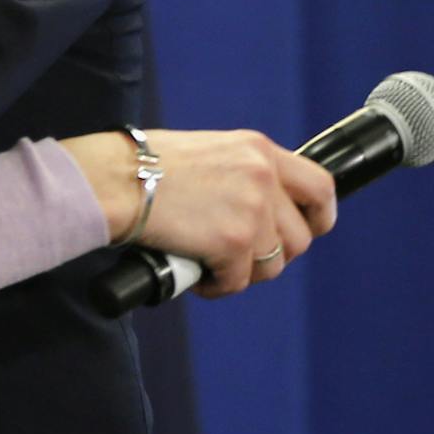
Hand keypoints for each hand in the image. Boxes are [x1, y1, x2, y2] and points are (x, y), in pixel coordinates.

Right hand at [62, 129, 336, 296]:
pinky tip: (195, 272)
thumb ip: (242, 173)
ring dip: (244, 271)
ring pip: (274, 265)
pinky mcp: (234, 242)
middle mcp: (263, 176)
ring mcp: (252, 209)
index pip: (320, 186)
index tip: (307, 229)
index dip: (319, 216)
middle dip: (272, 254)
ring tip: (211, 261)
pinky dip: (217, 285)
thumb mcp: (208, 152)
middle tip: (238, 254)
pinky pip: (240, 282)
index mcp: (257, 148)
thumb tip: (261, 211)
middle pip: (300, 237)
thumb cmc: (143, 165)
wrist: (113, 179)